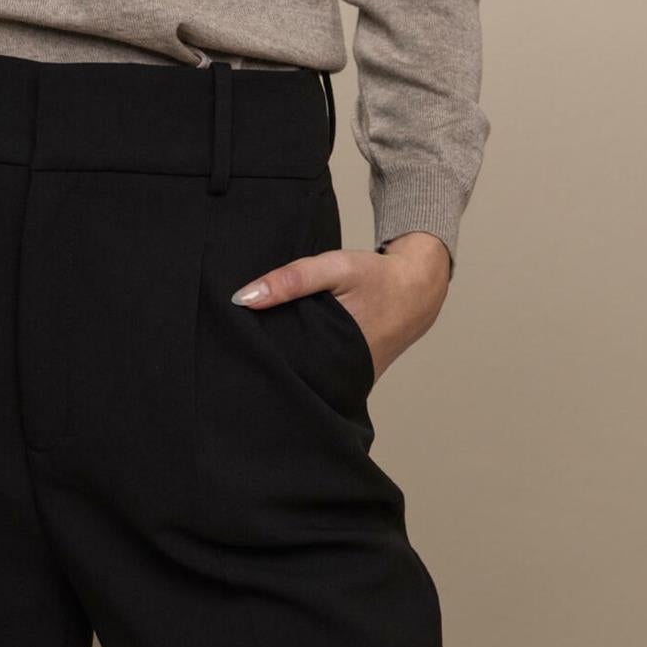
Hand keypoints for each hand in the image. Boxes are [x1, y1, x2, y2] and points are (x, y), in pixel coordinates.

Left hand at [229, 231, 450, 383]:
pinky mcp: (350, 374)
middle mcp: (341, 376)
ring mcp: (347, 379)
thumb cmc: (376, 278)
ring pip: (304, 377)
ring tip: (249, 350)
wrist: (418, 288)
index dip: (256, 363)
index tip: (227, 353)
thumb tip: (243, 298)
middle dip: (265, 366)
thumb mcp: (334, 267)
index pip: (283, 372)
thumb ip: (292, 280)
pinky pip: (318, 371)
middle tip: (230, 352)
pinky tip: (282, 347)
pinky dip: (302, 361)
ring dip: (283, 364)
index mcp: (335, 356)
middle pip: (291, 378)